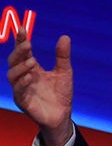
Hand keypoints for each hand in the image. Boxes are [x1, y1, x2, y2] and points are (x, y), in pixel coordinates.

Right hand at [6, 26, 73, 145]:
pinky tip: (30, 77)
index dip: (20, 40)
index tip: (22, 29)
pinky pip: (18, 91)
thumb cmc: (61, 94)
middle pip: (14, 61)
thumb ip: (62, 56)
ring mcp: (22, 89)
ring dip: (20, 67)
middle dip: (19, 52)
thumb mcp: (64, 72)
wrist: (63, 116)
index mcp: (32, 69)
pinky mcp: (23, 102)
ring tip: (31, 61)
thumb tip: (65, 37)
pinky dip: (23, 83)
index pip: (23, 52)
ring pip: (12, 76)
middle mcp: (24, 77)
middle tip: (27, 44)